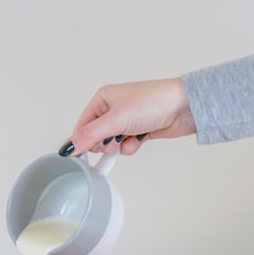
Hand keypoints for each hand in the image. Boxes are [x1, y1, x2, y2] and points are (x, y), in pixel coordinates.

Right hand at [58, 78, 195, 156]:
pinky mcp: (139, 130)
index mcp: (103, 99)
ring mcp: (127, 120)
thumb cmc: (153, 102)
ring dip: (120, 146)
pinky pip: (127, 145)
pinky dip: (132, 146)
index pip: (82, 125)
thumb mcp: (116, 120)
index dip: (82, 141)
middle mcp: (113, 108)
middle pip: (97, 137)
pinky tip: (141, 138)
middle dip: (105, 144)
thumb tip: (69, 146)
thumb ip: (90, 135)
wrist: (183, 107)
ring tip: (130, 137)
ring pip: (113, 143)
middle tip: (114, 140)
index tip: (83, 155)